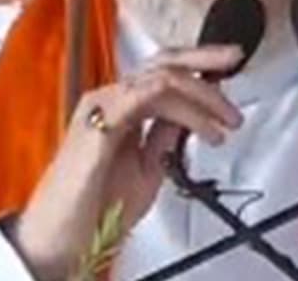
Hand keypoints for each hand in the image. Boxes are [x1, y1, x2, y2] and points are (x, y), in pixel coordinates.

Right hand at [8, 45, 243, 279]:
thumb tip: (190, 118)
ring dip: (203, 97)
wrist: (62, 238)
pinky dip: (184, 108)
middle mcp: (110, 99)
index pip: (161, 73)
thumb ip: (164, 138)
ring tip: (228, 122)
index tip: (229, 69)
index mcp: (119, 108)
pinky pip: (148, 98)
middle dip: (204, 59)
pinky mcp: (100, 123)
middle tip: (235, 60)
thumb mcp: (147, 169)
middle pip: (162, 62)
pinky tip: (204, 127)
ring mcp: (102, 107)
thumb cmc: (95, 209)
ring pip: (161, 78)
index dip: (198, 67)